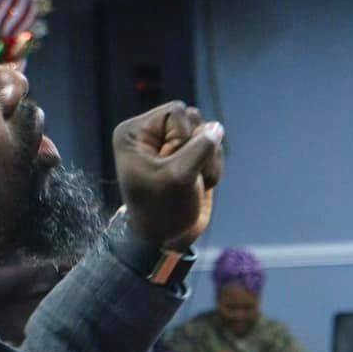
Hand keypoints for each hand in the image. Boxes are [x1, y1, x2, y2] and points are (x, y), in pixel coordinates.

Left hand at [113, 102, 224, 249]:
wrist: (168, 240)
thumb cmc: (163, 211)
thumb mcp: (178, 178)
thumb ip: (200, 148)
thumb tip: (216, 128)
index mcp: (136, 133)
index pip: (176, 111)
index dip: (183, 137)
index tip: (170, 165)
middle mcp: (151, 134)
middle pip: (193, 118)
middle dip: (197, 148)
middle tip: (182, 176)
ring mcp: (172, 145)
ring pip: (207, 133)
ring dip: (208, 160)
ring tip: (193, 183)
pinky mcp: (189, 157)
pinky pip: (214, 149)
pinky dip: (213, 168)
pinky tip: (201, 185)